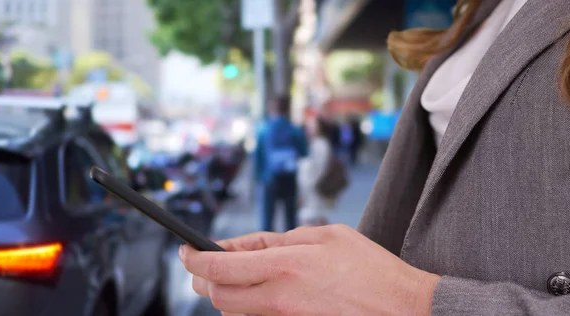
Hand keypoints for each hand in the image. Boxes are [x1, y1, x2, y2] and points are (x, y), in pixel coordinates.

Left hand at [179, 224, 440, 315]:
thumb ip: (279, 239)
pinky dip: (246, 309)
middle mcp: (279, 299)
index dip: (193, 259)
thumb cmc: (369, 269)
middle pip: (217, 295)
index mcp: (286, 266)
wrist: (402, 309)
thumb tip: (243, 246)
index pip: (219, 266)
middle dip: (201, 279)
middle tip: (202, 265)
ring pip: (232, 313)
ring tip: (235, 277)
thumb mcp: (326, 235)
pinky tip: (260, 295)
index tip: (186, 251)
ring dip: (225, 294)